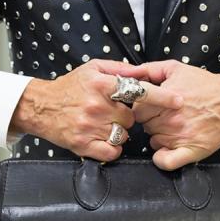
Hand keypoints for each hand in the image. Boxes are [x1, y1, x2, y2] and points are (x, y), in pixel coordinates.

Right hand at [9, 59, 182, 161]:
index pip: (139, 91)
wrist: (40, 107)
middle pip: (131, 117)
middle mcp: (97, 106)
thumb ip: (119, 69)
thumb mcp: (93, 69)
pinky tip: (104, 139)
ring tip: (103, 124)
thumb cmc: (69, 87)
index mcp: (102, 85)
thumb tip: (142, 71)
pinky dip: (112, 148)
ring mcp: (89, 126)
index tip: (179, 101)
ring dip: (118, 131)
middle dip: (126, 116)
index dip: (161, 97)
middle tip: (111, 112)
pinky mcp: (83, 144)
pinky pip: (111, 151)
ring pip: (122, 135)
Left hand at [118, 60, 219, 169]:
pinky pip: (165, 162)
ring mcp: (179, 136)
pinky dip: (162, 158)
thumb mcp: (176, 68)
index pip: (137, 110)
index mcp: (164, 100)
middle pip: (144, 126)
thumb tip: (130, 74)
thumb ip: (149, 70)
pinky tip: (167, 149)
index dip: (143, 108)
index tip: (152, 108)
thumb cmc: (206, 86)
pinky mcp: (190, 150)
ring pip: (153, 141)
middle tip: (166, 116)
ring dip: (159, 136)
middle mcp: (171, 119)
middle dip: (151, 121)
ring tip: (175, 126)